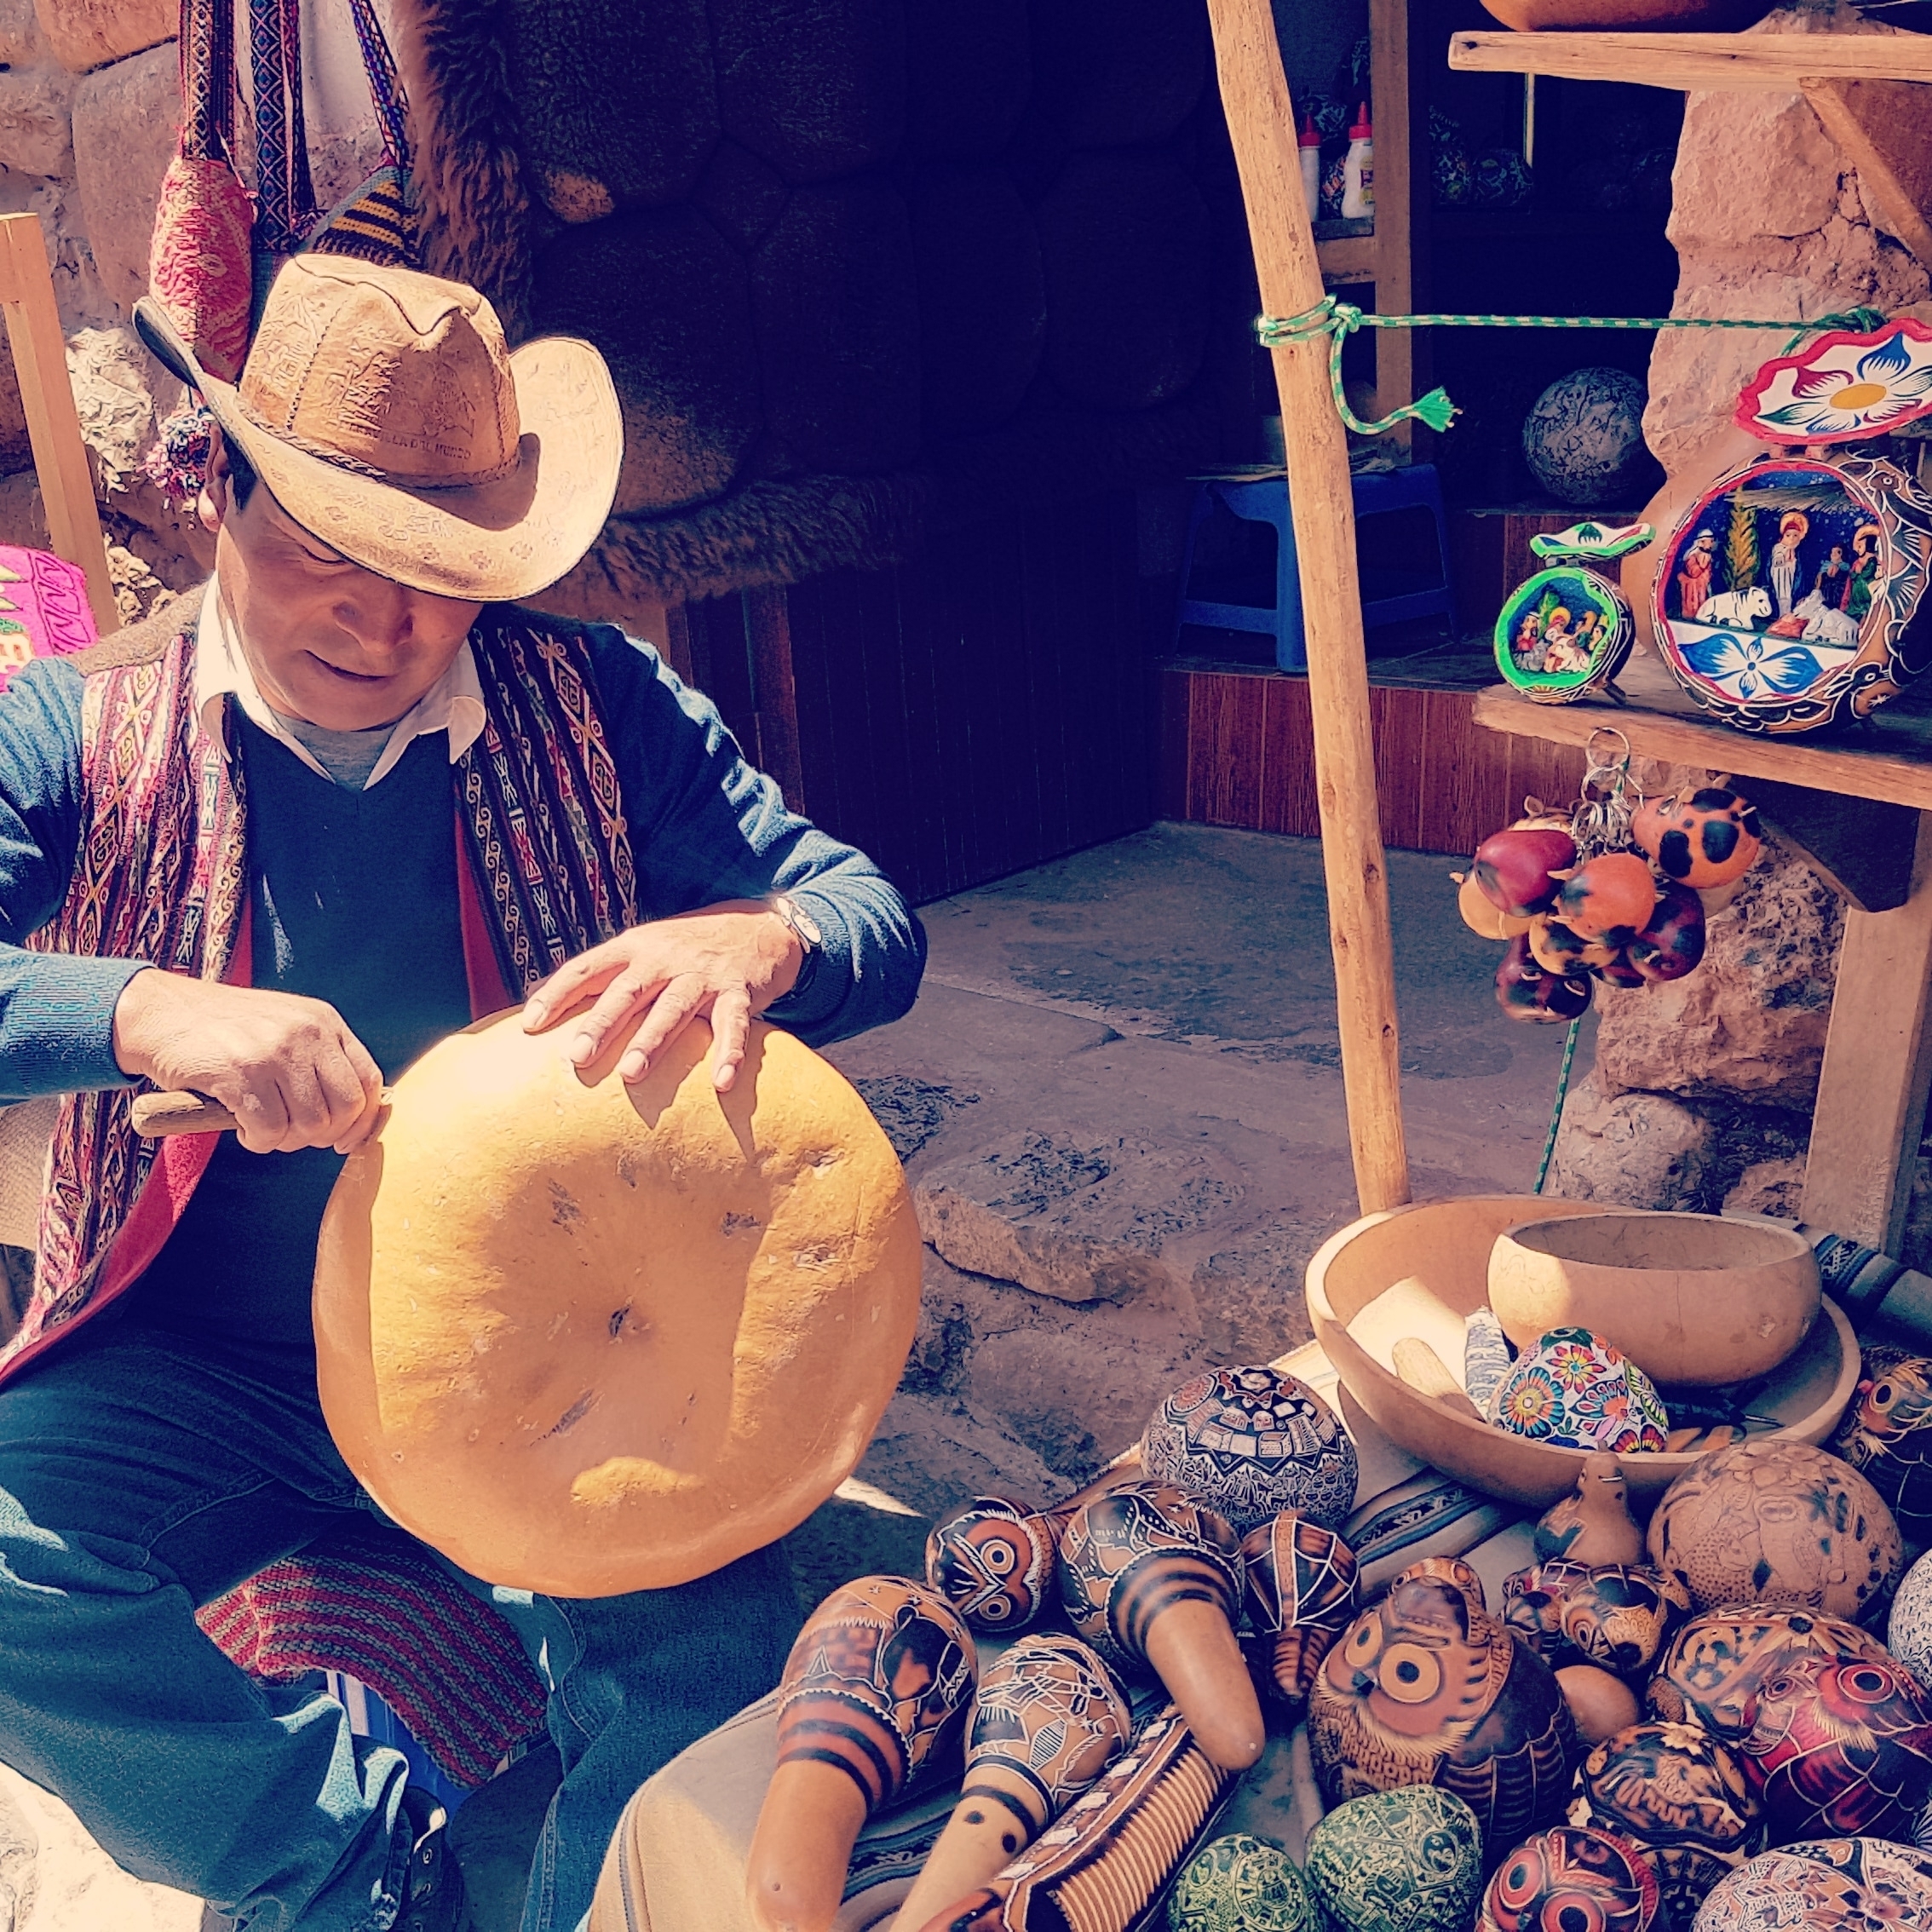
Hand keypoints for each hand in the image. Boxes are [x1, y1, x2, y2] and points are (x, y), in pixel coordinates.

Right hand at [112, 968, 385, 1154]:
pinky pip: (269, 1130)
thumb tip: (354, 1116)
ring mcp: (274, 1051)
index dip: (363, 1120)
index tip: (344, 1141)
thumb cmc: (224, 1031)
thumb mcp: (284, 1027)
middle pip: (345, 1108)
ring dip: (285, 1140)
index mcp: (324, 1021)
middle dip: (321, 1135)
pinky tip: (241, 1128)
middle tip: (291, 1135)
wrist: (160, 1012)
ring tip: (262, 1128)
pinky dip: (257, 1141)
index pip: (369, 1080)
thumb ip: (318, 1059)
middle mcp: (307, 1032)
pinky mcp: (240, 1073)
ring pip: (309, 1124)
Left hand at [521, 900, 804, 1090]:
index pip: (587, 968)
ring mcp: (702, 975)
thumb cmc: (688, 946)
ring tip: (631, 1074)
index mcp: (634, 947)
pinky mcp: (739, 992)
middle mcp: (664, 959)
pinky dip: (729, 1054)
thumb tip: (544, 1007)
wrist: (759, 926)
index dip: (556, 994)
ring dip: (652, 1041)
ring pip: (673, 1009)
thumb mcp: (645, 947)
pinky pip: (733, 1025)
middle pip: (627, 992)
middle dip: (601, 1024)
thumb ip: (606, 975)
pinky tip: (721, 1083)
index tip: (529, 1026)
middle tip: (577, 1057)